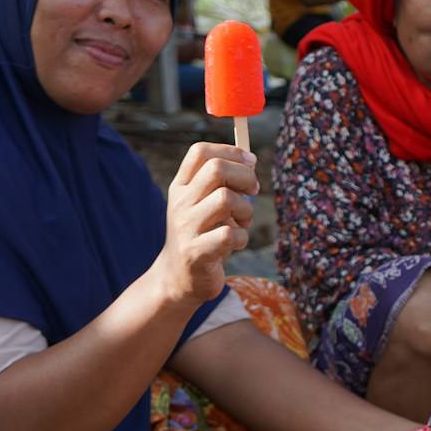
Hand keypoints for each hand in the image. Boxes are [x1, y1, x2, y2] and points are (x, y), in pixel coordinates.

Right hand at [155, 143, 257, 305]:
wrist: (177, 279)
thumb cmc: (201, 236)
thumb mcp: (203, 205)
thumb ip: (220, 183)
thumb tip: (250, 160)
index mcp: (181, 187)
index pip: (200, 152)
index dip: (231, 151)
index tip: (250, 162)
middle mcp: (180, 203)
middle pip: (216, 169)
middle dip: (245, 176)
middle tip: (253, 190)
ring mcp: (186, 228)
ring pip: (226, 199)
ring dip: (246, 210)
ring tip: (242, 223)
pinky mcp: (197, 252)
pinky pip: (230, 234)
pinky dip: (242, 237)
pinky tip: (236, 243)